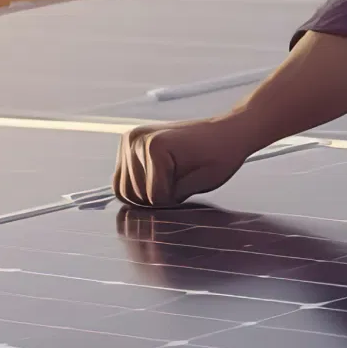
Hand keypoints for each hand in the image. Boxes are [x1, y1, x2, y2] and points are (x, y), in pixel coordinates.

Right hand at [113, 115, 253, 206]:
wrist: (226, 133)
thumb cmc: (220, 156)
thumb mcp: (201, 183)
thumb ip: (172, 199)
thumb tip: (149, 214)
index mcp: (155, 146)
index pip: (154, 197)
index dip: (175, 199)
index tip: (191, 183)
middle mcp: (136, 140)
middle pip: (135, 195)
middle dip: (158, 197)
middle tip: (180, 184)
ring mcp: (129, 140)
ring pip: (124, 190)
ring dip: (146, 193)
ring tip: (170, 180)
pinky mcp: (128, 143)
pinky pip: (120, 180)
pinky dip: (137, 186)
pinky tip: (157, 178)